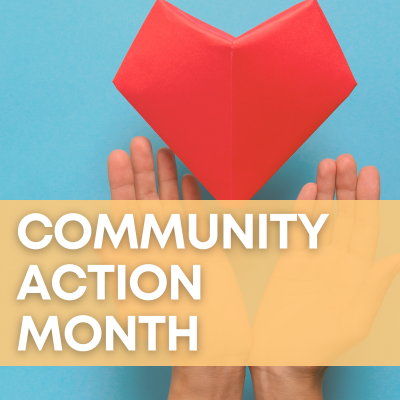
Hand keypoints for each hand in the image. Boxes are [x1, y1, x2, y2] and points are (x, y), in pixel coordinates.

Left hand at [108, 137, 245, 399]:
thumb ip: (133, 265)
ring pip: (171, 204)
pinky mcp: (203, 247)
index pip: (125, 213)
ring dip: (167, 178)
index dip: (121, 183)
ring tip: (164, 150)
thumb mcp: (152, 295)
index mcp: (142, 257)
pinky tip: (189, 179)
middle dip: (143, 171)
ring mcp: (182, 244)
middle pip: (146, 201)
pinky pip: (196, 216)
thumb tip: (111, 234)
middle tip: (140, 141)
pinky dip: (192, 197)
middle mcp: (159, 246)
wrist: (218, 343)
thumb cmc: (188, 326)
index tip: (119, 156)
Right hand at [250, 154, 398, 398]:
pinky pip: (297, 230)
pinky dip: (302, 210)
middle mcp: (335, 260)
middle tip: (343, 160)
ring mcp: (311, 257)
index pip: (365, 226)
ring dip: (324, 191)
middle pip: (344, 215)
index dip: (368, 198)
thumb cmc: (317, 345)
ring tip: (326, 166)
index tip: (367, 172)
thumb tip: (396, 256)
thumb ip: (373, 286)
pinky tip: (308, 192)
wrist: (281, 357)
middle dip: (345, 186)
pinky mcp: (289, 260)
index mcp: (354, 272)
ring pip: (321, 217)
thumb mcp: (352, 320)